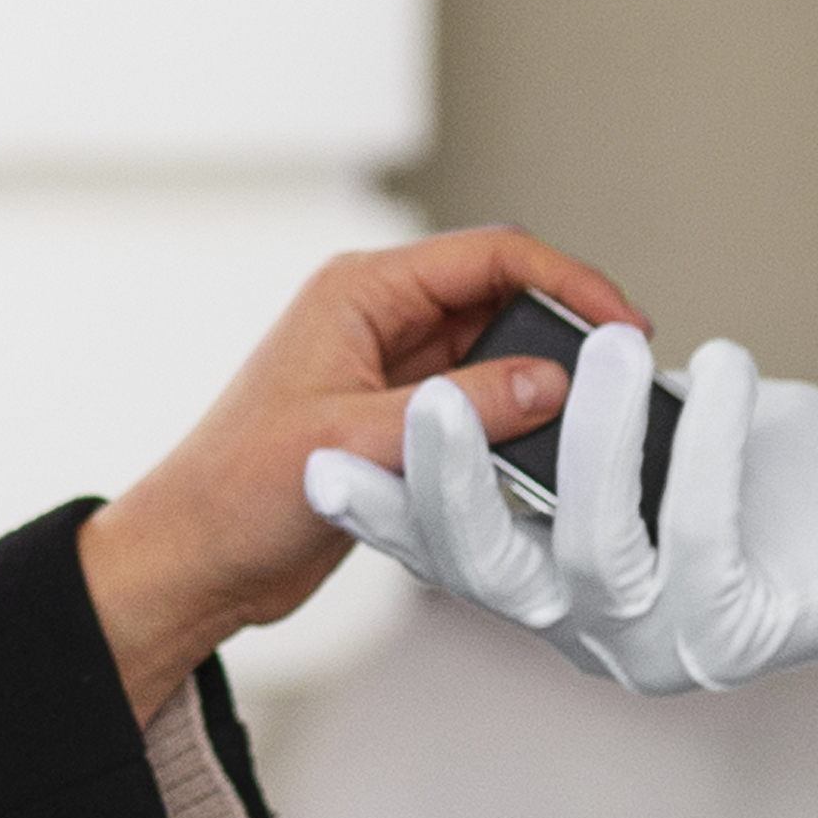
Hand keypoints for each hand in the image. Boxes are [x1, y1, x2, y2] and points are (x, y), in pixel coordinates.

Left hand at [77, 224, 642, 714]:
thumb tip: (553, 384)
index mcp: (360, 292)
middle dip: (565, 333)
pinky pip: (477, 408)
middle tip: (623, 381)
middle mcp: (380, 319)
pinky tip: (545, 462)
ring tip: (593, 426)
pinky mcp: (398, 424)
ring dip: (540, 386)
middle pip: (503, 299)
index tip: (625, 326)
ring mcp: (391, 372)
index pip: (492, 256)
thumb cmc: (238, 491)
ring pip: (496, 356)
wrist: (192, 562)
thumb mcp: (356, 443)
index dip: (569, 282)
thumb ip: (460, 410)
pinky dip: (513, 428)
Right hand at [303, 325, 817, 699]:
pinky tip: (721, 364)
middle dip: (444, 487)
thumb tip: (520, 367)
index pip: (454, 554)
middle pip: (491, 572)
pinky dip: (703, 437)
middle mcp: (597, 634)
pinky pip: (699, 526)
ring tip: (599, 343)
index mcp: (564, 596)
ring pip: (588, 551)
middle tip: (420, 401)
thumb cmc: (798, 475)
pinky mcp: (739, 630)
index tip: (315, 463)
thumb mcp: (669, 439)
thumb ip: (587, 427)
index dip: (386, 513)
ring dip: (585, 442)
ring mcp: (664, 643)